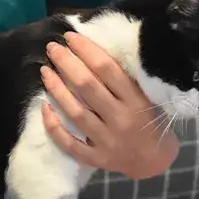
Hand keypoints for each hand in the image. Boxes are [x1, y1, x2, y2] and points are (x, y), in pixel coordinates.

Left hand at [40, 32, 178, 178]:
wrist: (154, 161)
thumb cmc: (149, 121)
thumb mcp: (146, 96)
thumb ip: (124, 79)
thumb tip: (91, 50)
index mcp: (136, 100)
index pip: (107, 69)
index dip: (86, 50)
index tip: (71, 37)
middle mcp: (121, 119)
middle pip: (87, 87)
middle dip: (67, 63)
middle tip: (53, 48)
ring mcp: (107, 141)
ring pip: (75, 112)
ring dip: (56, 89)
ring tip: (45, 71)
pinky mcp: (96, 158)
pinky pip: (69, 143)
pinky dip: (54, 126)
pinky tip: (44, 107)